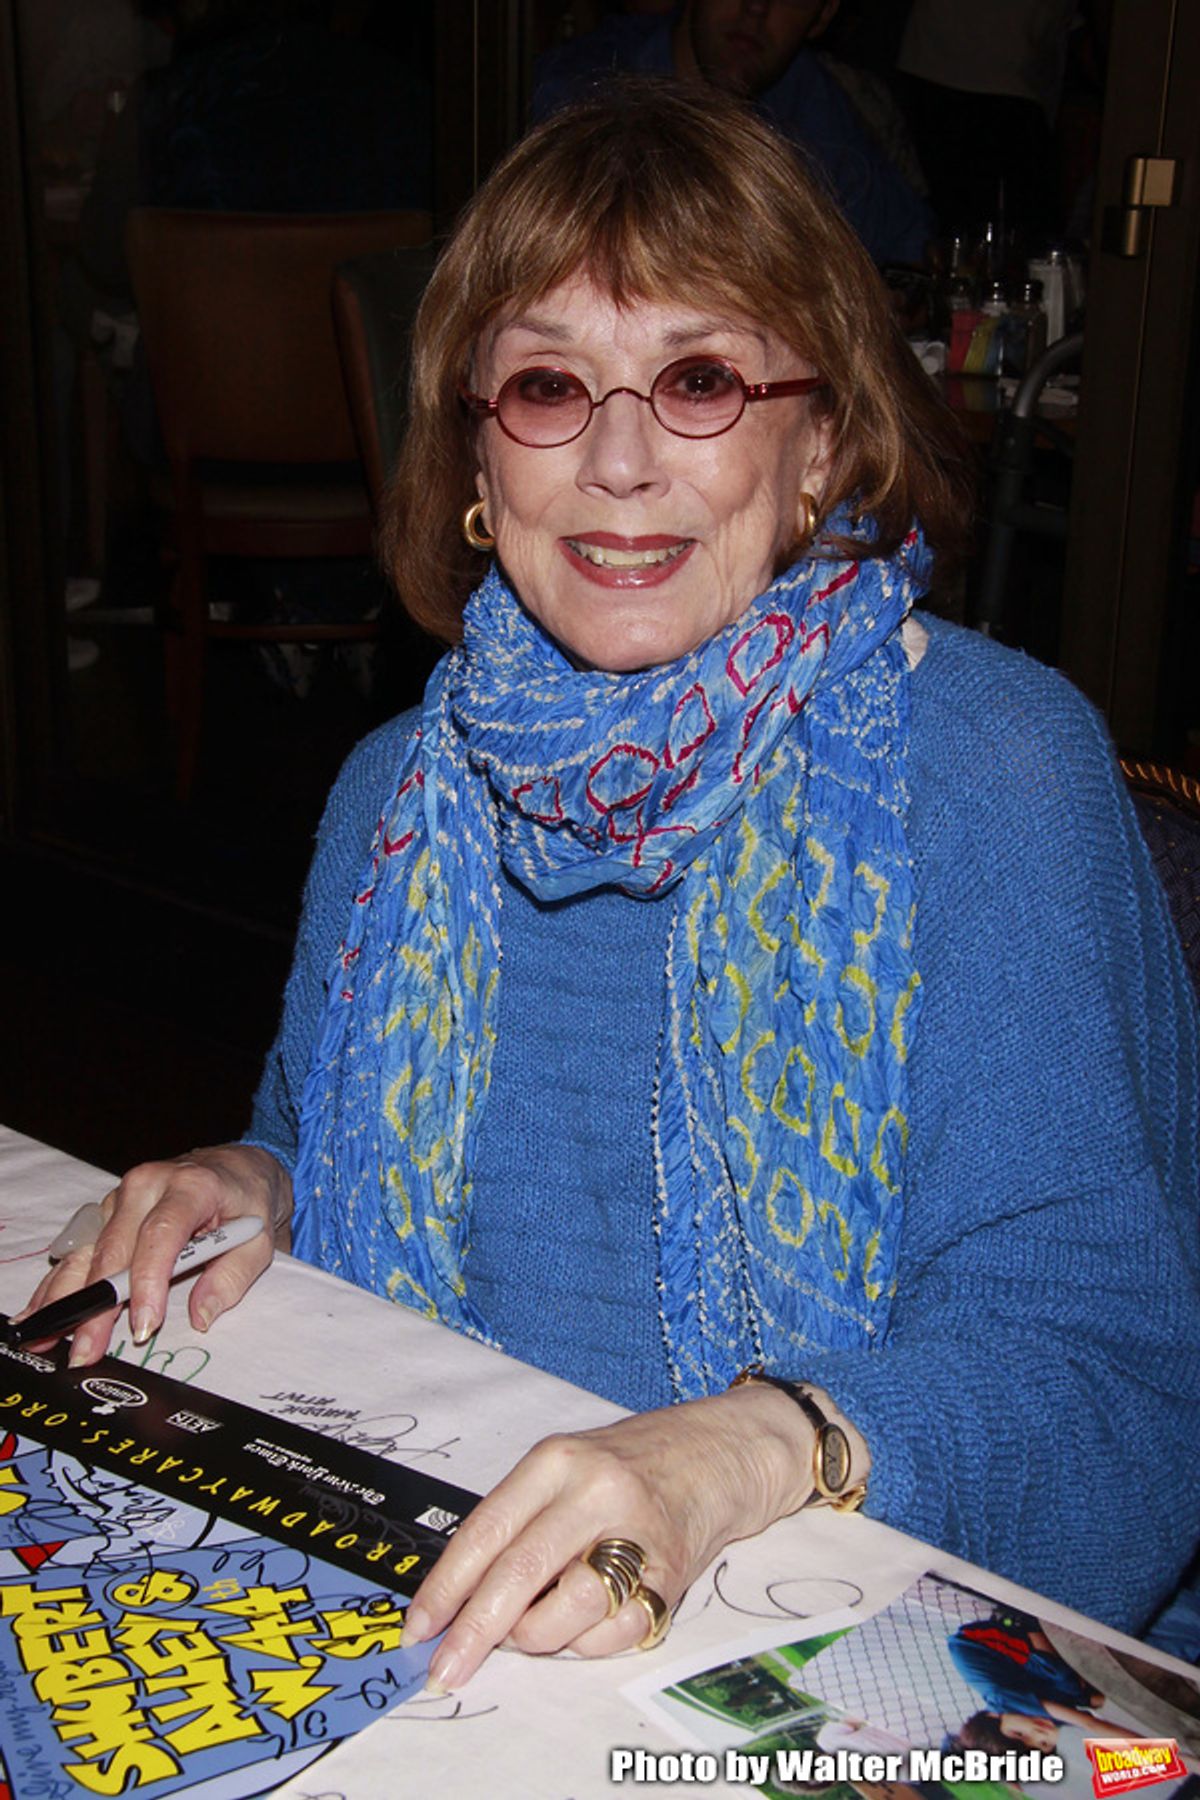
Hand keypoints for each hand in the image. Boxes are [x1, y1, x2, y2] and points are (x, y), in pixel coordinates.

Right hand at [17, 1144, 290, 1365]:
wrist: (238, 1168)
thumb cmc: (249, 1203)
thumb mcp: (259, 1240)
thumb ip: (232, 1277)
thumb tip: (201, 1316)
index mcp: (190, 1185)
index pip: (161, 1234)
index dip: (147, 1281)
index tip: (143, 1324)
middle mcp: (148, 1185)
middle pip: (116, 1248)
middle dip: (100, 1304)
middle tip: (88, 1350)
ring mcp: (121, 1197)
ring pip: (90, 1251)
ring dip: (69, 1297)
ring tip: (50, 1338)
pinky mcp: (108, 1213)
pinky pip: (82, 1250)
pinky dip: (62, 1283)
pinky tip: (43, 1311)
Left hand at [403, 1383, 819, 1690]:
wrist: (721, 1452)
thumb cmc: (629, 1466)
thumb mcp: (565, 1469)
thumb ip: (518, 1523)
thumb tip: (460, 1605)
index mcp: (556, 1461)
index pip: (487, 1530)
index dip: (446, 1587)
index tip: (418, 1630)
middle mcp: (595, 1490)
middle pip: (519, 1574)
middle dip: (475, 1633)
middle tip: (447, 1670)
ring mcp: (638, 1532)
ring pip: (564, 1613)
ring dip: (538, 1638)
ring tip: (541, 1624)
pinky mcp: (672, 1574)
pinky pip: (612, 1635)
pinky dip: (588, 1643)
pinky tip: (590, 1619)